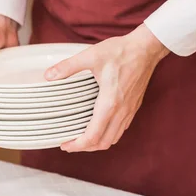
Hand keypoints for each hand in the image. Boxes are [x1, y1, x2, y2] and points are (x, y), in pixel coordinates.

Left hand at [45, 25, 169, 151]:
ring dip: (97, 143)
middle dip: (85, 148)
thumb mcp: (91, 56)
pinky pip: (121, 129)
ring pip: (114, 138)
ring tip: (82, 138)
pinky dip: (108, 134)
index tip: (64, 145)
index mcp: (109, 103)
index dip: (77, 145)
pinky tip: (99, 126)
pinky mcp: (134, 106)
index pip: (93, 136)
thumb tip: (48, 75)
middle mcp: (121, 111)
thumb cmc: (121, 51)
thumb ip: (68, 67)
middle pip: (103, 143)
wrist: (146, 48)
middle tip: (69, 143)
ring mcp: (129, 110)